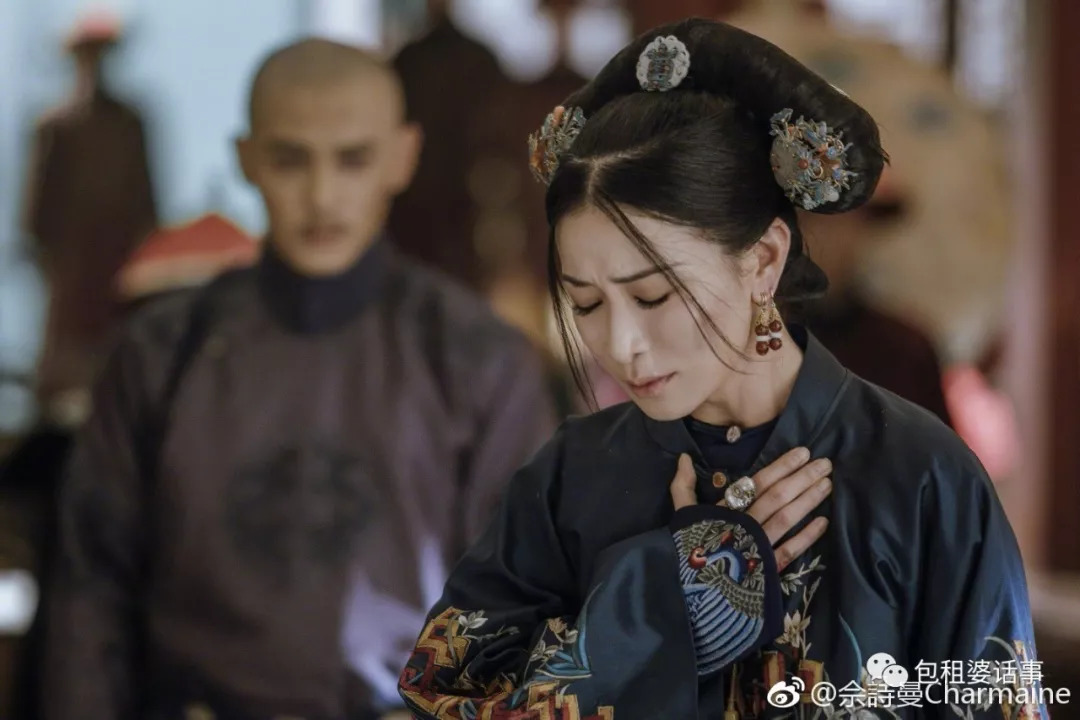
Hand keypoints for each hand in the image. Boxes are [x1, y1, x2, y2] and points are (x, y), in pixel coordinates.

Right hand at [669, 449, 830, 570]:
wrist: (689, 591)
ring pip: (787, 519)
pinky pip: (790, 550)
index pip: (758, 482)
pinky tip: (824, 522)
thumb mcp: (682, 515)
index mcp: (726, 509)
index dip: (781, 466)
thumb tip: (684, 457)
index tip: (803, 452)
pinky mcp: (766, 569)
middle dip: (803, 478)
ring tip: (828, 484)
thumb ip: (683, 486)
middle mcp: (746, 523)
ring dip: (809, 500)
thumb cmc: (687, 550)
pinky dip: (807, 536)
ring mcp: (758, 546)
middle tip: (825, 463)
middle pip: (778, 497)